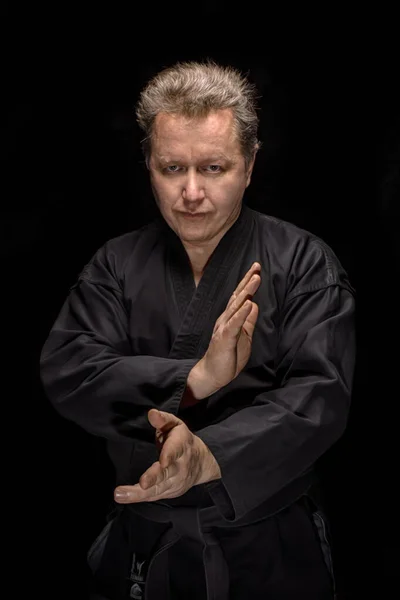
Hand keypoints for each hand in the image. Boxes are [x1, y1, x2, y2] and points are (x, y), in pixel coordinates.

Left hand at [114, 409, 220, 503]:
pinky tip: (124, 497)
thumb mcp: (175, 425)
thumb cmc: (182, 440)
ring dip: (138, 493)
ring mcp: (175, 481)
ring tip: (120, 494)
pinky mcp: (169, 492)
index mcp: (181, 445)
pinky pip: (154, 496)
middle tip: (142, 483)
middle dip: (154, 478)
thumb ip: (163, 419)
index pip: (176, 450)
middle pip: (166, 474)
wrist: (202, 463)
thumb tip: (151, 413)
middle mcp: (179, 466)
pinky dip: (139, 498)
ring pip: (157, 488)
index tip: (162, 461)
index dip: (169, 455)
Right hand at [195, 262, 260, 394]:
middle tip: (256, 267)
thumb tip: (254, 304)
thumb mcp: (243, 336)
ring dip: (246, 292)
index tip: (256, 269)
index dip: (248, 283)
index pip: (240, 297)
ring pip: (236, 306)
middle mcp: (226, 319)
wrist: (212, 374)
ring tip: (255, 279)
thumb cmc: (228, 356)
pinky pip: (234, 324)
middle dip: (247, 281)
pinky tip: (249, 303)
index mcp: (230, 318)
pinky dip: (242, 313)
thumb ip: (248, 321)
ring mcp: (224, 327)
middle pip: (238, 296)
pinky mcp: (225, 338)